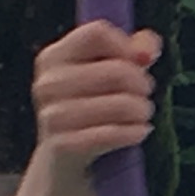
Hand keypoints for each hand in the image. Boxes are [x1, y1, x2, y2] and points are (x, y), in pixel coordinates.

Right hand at [30, 22, 158, 178]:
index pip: (97, 33)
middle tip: (145, 97)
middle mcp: (47, 83)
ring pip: (120, 104)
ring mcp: (52, 116)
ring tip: (142, 116)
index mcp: (53, 57)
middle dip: (142, 85)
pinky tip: (139, 132)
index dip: (126, 46)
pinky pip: (111, 133)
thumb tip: (146, 50)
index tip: (138, 63)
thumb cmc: (92, 109)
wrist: (64, 162)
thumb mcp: (110, 74)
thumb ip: (133, 51)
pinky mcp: (63, 146)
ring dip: (141, 111)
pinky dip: (133, 133)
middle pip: (116, 70)